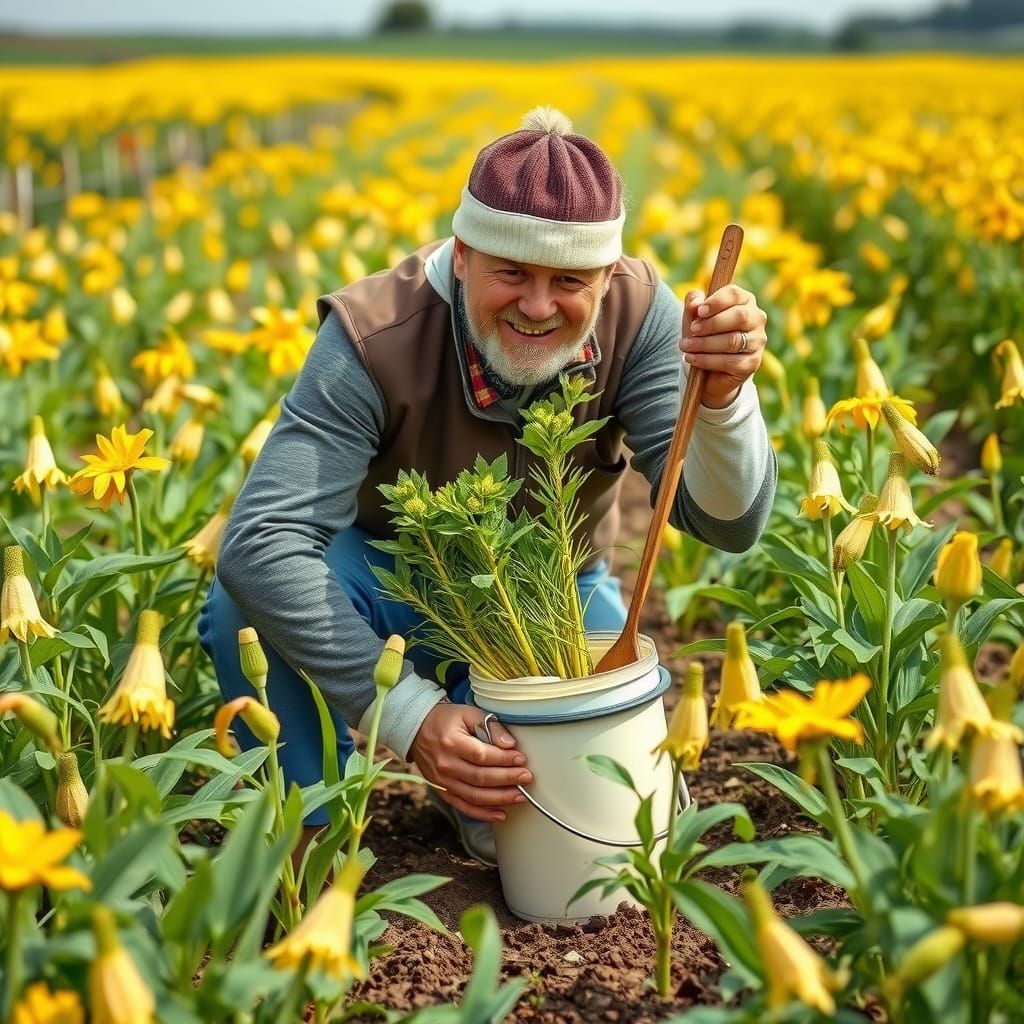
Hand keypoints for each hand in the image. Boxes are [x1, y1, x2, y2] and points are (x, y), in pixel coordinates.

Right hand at [409, 701, 532, 822]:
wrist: (416, 729)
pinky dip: (483, 814)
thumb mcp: (467, 713)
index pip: (482, 755)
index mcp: (451, 742)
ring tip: (520, 796)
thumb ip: (490, 726)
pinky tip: (501, 814)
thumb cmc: (446, 719)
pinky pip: (463, 807)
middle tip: (527, 778)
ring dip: (500, 799)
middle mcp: (445, 765)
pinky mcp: (442, 790)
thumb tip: (510, 744)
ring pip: (474, 796)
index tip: (521, 759)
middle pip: (480, 778)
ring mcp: (442, 781)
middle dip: (507, 779)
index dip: (504, 760)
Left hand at [680, 285, 767, 408]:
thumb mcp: (694, 317)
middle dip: (712, 324)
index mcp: (744, 301)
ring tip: (686, 346)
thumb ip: (693, 304)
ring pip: (733, 341)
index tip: (699, 311)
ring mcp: (757, 341)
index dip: (717, 302)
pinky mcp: (751, 363)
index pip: (735, 294)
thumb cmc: (703, 334)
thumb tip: (695, 303)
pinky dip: (707, 360)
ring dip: (705, 343)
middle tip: (692, 330)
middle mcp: (756, 319)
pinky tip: (692, 358)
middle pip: (739, 316)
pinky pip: (729, 361)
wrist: (708, 369)